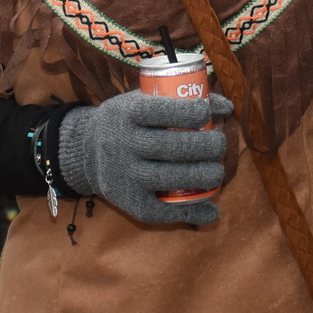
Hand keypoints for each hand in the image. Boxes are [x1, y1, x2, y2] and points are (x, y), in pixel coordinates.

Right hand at [57, 89, 232, 224]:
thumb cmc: (128, 121)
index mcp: (127, 113)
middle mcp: (123, 143)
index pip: (161, 111)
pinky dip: (190, 213)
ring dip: (203, 177)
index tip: (207, 114)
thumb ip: (182, 99)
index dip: (190, 113)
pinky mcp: (128, 201)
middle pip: (171, 147)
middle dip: (205, 146)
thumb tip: (225, 107)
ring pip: (170, 179)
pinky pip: (161, 211)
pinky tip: (212, 211)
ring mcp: (125, 175)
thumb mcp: (144, 100)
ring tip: (217, 172)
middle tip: (219, 145)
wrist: (86, 151)